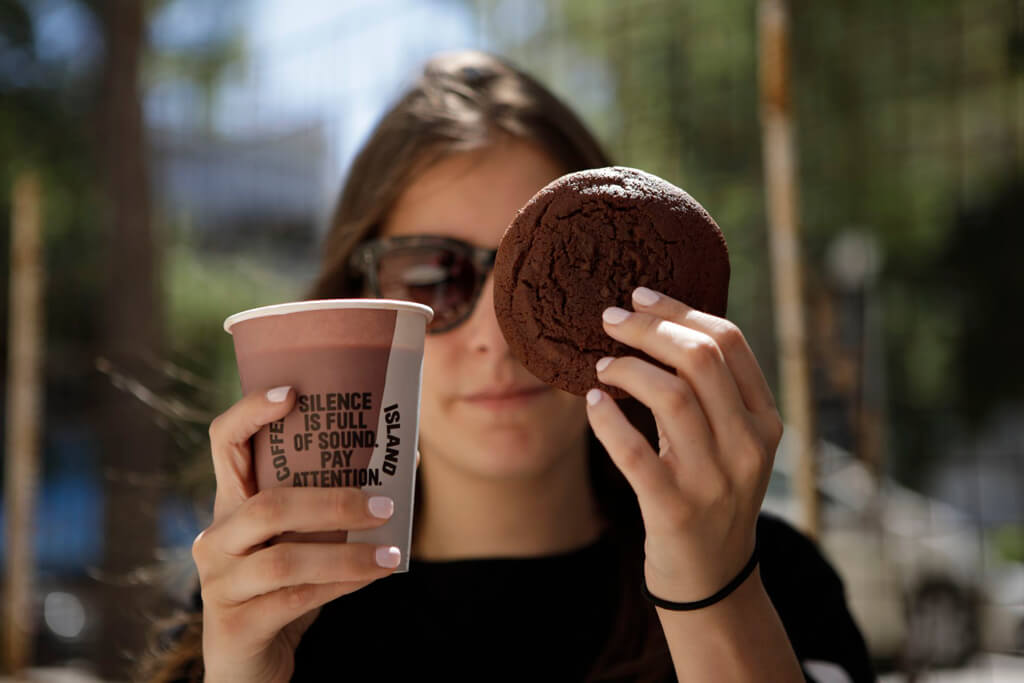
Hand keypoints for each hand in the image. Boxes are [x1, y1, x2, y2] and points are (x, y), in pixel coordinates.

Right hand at [193, 387, 401, 682]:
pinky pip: (296, 599)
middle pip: (268, 505)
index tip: (293, 393)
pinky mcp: (235, 625)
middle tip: (386, 504)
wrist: (249, 665)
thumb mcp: (297, 541)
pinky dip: (343, 585)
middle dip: (334, 501)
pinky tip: (376, 576)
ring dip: (348, 554)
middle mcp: (215, 538)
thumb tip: (401, 464)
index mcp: (229, 506)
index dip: (250, 413)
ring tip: (392, 551)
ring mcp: (219, 583)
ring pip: (285, 559)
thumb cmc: (282, 589)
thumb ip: (325, 509)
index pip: (223, 443)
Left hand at [585, 287, 782, 604]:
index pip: (729, 342)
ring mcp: (714, 479)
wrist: (713, 576)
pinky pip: (635, 453)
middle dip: (649, 329)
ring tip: (602, 364)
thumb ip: (712, 391)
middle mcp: (747, 445)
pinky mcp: (675, 509)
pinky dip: (608, 421)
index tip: (640, 295)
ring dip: (629, 369)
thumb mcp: (731, 441)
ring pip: (671, 397)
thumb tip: (659, 324)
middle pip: (700, 359)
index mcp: (765, 420)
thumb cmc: (712, 493)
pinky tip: (592, 402)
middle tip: (610, 318)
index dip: (680, 310)